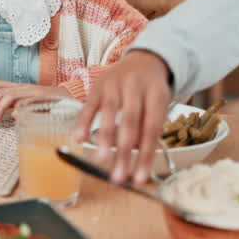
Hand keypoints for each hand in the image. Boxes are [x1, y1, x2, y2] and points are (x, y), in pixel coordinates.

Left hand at [0, 81, 71, 121]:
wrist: (67, 97)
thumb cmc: (47, 101)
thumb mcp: (27, 101)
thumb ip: (16, 105)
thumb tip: (5, 113)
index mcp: (19, 88)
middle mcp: (23, 88)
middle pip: (0, 90)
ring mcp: (31, 92)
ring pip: (9, 95)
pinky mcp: (40, 98)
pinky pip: (26, 101)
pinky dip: (18, 108)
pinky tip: (15, 116)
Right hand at [72, 50, 171, 185]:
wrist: (143, 59)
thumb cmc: (151, 91)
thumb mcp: (159, 106)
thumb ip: (149, 129)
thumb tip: (137, 160)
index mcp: (157, 93)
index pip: (152, 128)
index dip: (146, 155)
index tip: (140, 178)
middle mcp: (136, 86)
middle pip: (131, 122)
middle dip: (124, 152)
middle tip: (119, 177)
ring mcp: (115, 84)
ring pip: (110, 113)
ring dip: (104, 139)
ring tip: (101, 161)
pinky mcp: (98, 85)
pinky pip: (89, 105)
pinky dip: (83, 123)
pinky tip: (79, 140)